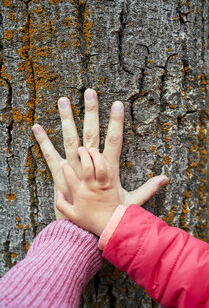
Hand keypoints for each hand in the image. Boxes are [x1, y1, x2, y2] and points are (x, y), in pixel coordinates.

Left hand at [32, 88, 167, 219]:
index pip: (114, 140)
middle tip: (91, 92)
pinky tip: (37, 127)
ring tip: (63, 100)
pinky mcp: (62, 177)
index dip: (116, 122)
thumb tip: (166, 178)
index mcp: (109, 168)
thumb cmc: (114, 215)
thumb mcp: (133, 200)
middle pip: (92, 133)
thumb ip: (149, 187)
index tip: (117, 104)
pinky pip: (51, 157)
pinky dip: (44, 142)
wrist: (93, 231)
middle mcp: (92, 166)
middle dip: (92, 112)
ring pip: (70, 140)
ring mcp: (76, 170)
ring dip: (67, 119)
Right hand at [56, 147, 118, 235]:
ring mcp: (102, 185)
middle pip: (87, 167)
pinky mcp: (112, 185)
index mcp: (79, 193)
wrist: (110, 225)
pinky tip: (102, 156)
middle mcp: (91, 187)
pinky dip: (105, 161)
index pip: (70, 176)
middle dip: (83, 155)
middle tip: (80, 149)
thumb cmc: (91, 221)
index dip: (66, 168)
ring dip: (95, 155)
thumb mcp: (72, 216)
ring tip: (91, 149)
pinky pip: (109, 170)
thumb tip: (58, 192)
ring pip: (99, 166)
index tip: (64, 164)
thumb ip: (61, 204)